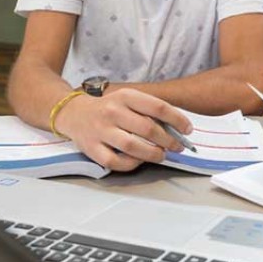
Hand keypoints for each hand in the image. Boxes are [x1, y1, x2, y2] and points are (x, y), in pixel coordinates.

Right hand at [54, 88, 193, 171]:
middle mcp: (112, 112)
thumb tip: (178, 128)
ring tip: (162, 155)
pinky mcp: (91, 148)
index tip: (188, 129)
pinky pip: (115, 162)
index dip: (177, 120)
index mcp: (126, 96)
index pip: (158, 107)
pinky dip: (131, 164)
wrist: (74, 113)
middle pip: (148, 129)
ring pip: (132, 146)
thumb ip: (150, 110)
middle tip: (177, 147)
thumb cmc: (110, 108)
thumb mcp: (129, 99)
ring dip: (153, 154)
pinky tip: (139, 161)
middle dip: (168, 140)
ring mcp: (100, 131)